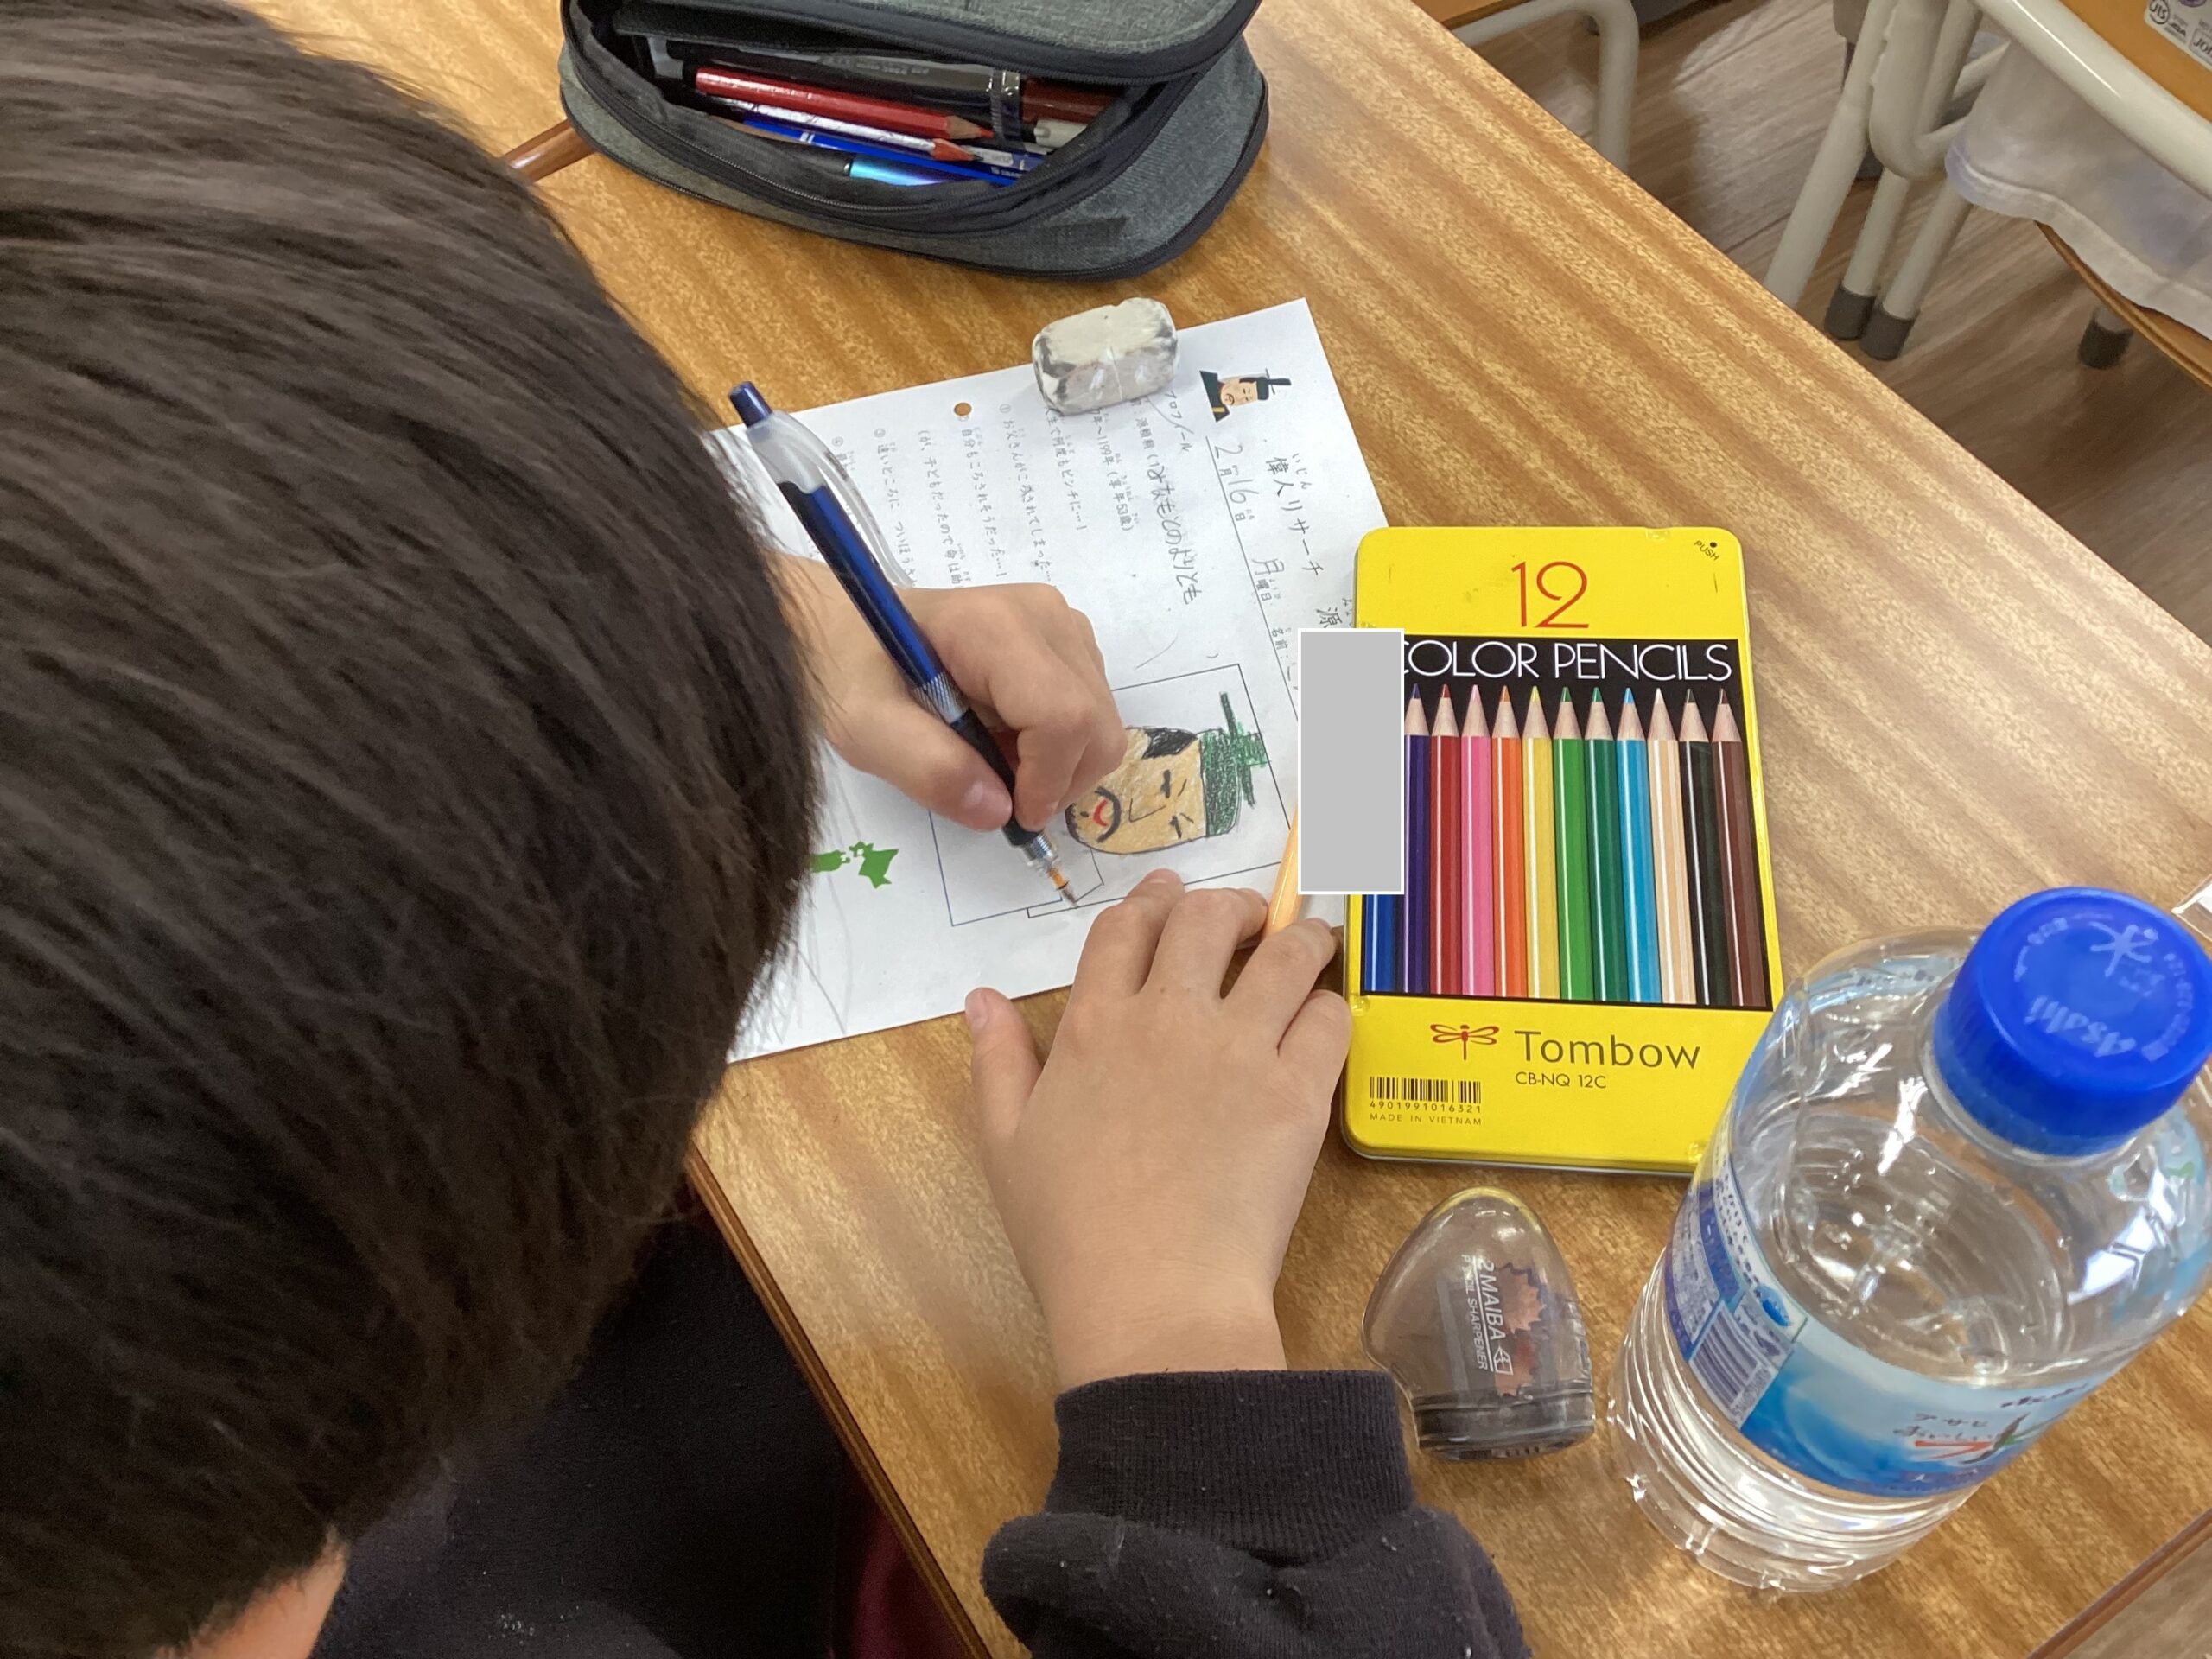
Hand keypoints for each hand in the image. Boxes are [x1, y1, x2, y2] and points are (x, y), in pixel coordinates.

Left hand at [777, 555, 1123, 832]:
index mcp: (995, 627)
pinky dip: (1058, 744)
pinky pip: (1090, 710)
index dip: (1046, 781)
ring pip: (1100, 723)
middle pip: (1095, 724)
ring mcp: (1061, 624)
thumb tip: (1000, 811)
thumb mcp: (867, 729)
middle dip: (1059, 780)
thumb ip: (929, 770)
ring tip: (994, 759)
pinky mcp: (1066, 638)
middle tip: (1001, 794)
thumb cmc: (848, 673)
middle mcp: (1044, 616)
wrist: (843, 628)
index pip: (1063, 716)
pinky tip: (1007, 737)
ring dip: (1058, 764)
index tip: (1011, 815)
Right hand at [966, 871, 1348, 1389]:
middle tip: (1250, 920)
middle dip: (1232, 906)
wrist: (1152, 1298)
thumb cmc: (1070, 1235)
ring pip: (1285, 954)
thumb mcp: (1007, 1145)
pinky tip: (1324, 1020)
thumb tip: (981, 997)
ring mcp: (1239, 1050)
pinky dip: (1329, 1008)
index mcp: (1093, 1026)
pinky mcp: (1297, 1092)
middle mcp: (1167, 1019)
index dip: (1152, 900)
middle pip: (1206, 919)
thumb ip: (998, 1061)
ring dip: (1301, 937)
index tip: (1171, 895)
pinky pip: (1327, 1019)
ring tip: (1312, 944)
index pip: (1125, 929)